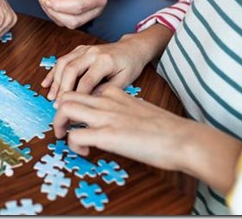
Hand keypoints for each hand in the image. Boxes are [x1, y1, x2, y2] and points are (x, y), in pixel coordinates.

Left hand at [39, 0, 110, 28]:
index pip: (78, 7)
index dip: (60, 5)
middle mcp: (96, 10)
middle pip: (74, 21)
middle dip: (55, 13)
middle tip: (43, 0)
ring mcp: (89, 14)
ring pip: (69, 24)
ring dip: (54, 15)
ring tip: (45, 1)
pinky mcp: (81, 15)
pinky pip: (67, 21)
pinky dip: (56, 15)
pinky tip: (50, 4)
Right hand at [41, 35, 149, 105]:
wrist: (132, 47)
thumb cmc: (130, 65)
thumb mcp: (125, 80)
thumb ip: (107, 90)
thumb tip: (88, 102)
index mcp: (105, 60)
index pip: (87, 80)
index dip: (78, 96)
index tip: (73, 110)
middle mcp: (92, 52)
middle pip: (71, 70)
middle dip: (62, 89)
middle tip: (57, 105)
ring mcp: (84, 49)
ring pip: (63, 63)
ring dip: (55, 81)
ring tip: (51, 97)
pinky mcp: (79, 50)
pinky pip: (62, 60)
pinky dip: (53, 72)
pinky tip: (46, 84)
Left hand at [54, 87, 241, 193]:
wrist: (183, 138)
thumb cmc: (166, 129)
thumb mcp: (138, 109)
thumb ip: (122, 110)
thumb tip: (112, 123)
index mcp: (115, 94)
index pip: (83, 89)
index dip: (74, 103)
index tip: (77, 118)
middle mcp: (106, 101)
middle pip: (67, 95)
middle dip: (58, 112)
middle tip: (63, 128)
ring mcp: (105, 117)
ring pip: (65, 109)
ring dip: (59, 125)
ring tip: (65, 137)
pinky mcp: (107, 135)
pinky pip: (75, 136)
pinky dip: (73, 146)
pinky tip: (85, 152)